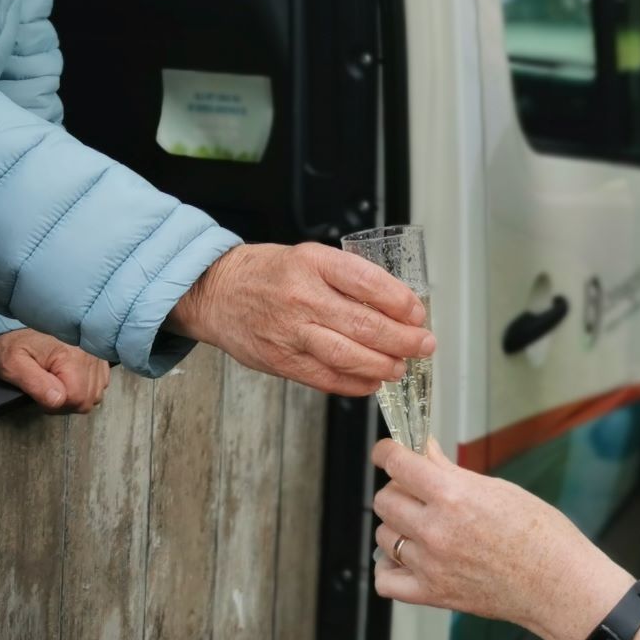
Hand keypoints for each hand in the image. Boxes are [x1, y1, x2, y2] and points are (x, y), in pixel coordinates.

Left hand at [0, 327, 110, 412]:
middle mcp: (89, 354)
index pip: (76, 399)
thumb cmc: (14, 341)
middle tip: (47, 391)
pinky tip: (69, 379)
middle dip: (67, 402)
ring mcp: (96, 355)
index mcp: (70, 356)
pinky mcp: (98, 355)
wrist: (20, 318)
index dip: (56, 405)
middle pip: (88, 399)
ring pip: (96, 393)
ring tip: (57, 384)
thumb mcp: (12, 364)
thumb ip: (35, 384)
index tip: (41, 394)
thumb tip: (57, 400)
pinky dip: (86, 386)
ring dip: (77, 395)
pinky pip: (101, 382)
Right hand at [168, 242, 434, 396]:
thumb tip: (396, 306)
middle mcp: (302, 296)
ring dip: (383, 365)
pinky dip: (355, 383)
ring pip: (347, 355)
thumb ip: (348, 278)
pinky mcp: (281, 360)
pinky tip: (372, 380)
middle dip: (403, 339)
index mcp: (314, 263)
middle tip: (424, 344)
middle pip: (364, 324)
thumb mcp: (310, 257)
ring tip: (401, 366)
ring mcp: (290, 332)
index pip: (368, 282)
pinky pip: (326, 377)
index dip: (400, 302)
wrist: (216, 292)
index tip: (417, 313)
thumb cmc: (268, 274)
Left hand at [369, 439, 631, 639]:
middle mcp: (436, 530)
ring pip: (383, 535)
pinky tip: (408, 558)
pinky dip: (390, 567)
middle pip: (384, 499)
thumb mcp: (498, 489)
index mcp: (454, 496)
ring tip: (422, 527)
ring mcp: (431, 565)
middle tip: (417, 491)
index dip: (387, 452)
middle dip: (397, 489)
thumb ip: (452, 473)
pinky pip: (385, 580)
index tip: (386, 452)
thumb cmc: (541, 535)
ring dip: (397, 527)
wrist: (559, 584)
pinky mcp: (432, 594)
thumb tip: (423, 453)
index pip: (397, 464)